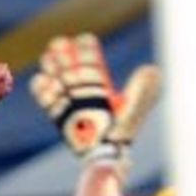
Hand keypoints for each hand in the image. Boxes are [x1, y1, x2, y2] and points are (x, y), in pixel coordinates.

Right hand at [30, 33, 160, 172]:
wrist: (104, 155)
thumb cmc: (120, 133)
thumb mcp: (134, 108)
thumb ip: (142, 91)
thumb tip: (152, 70)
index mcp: (101, 87)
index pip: (92, 63)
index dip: (86, 50)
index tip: (84, 40)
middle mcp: (84, 93)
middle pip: (70, 68)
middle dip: (63, 54)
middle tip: (59, 44)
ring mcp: (70, 103)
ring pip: (56, 79)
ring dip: (50, 67)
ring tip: (49, 58)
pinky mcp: (58, 115)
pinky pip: (46, 100)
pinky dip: (42, 89)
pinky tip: (43, 80)